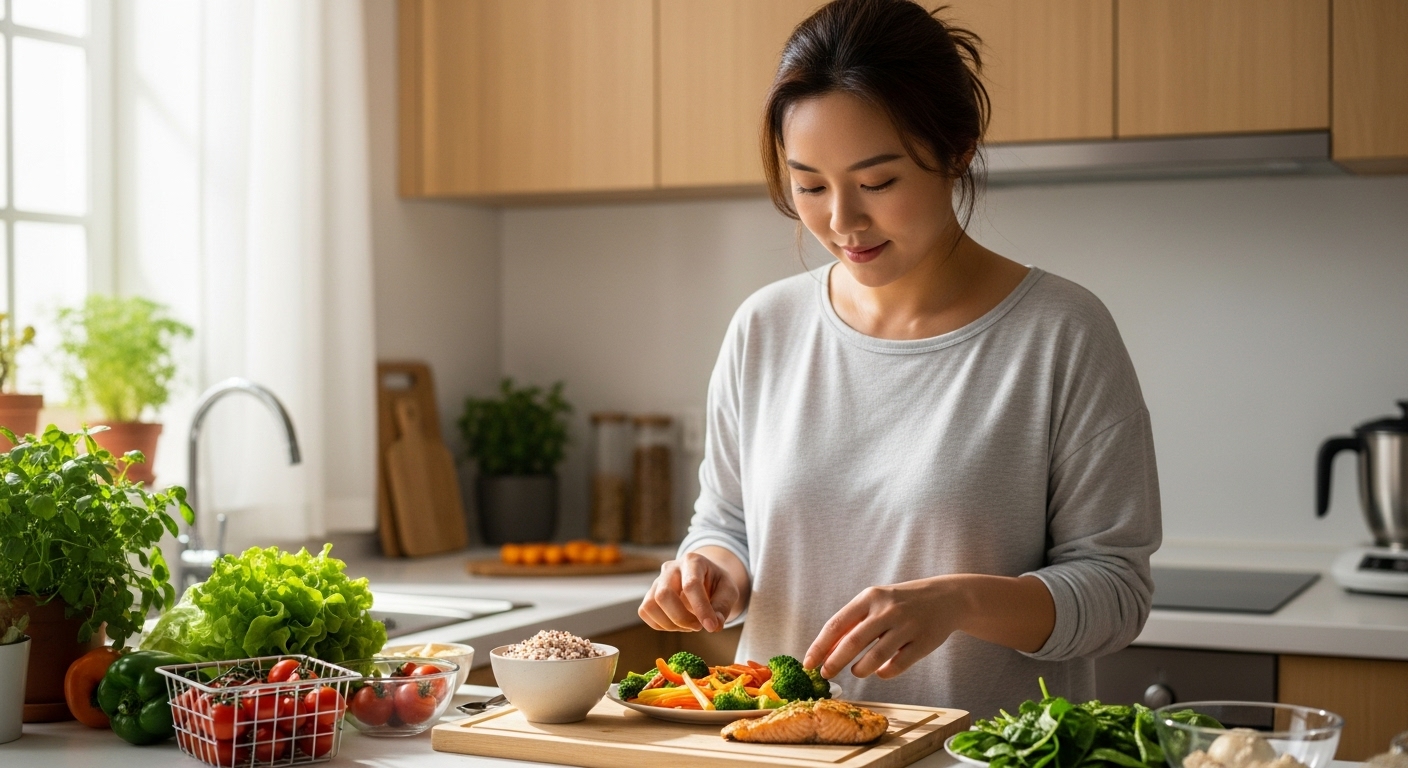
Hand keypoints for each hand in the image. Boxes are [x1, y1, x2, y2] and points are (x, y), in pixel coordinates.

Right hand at [639, 550, 744, 632]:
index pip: (691, 584)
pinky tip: (678, 624)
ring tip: (689, 625)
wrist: (705, 577)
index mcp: (692, 561)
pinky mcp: (649, 594)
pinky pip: (646, 612)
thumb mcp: (728, 590)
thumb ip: (723, 606)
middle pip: (664, 594)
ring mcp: (657, 580)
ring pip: (651, 605)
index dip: (701, 608)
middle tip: (698, 627)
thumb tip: (715, 626)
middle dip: (682, 618)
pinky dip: (661, 625)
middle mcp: (671, 568)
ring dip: (671, 623)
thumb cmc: (716, 583)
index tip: (711, 627)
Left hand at [803, 574, 1055, 679]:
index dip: (820, 646)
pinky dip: (884, 673)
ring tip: (857, 671)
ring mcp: (906, 626)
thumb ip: (853, 622)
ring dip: (860, 669)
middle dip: (835, 662)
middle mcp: (887, 610)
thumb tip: (825, 649)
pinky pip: (897, 665)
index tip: (809, 662)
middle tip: (826, 674)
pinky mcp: (922, 642)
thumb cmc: (901, 602)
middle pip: (853, 642)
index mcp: (870, 597)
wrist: (945, 598)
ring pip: (875, 657)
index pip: (837, 624)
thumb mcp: (876, 602)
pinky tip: (881, 672)